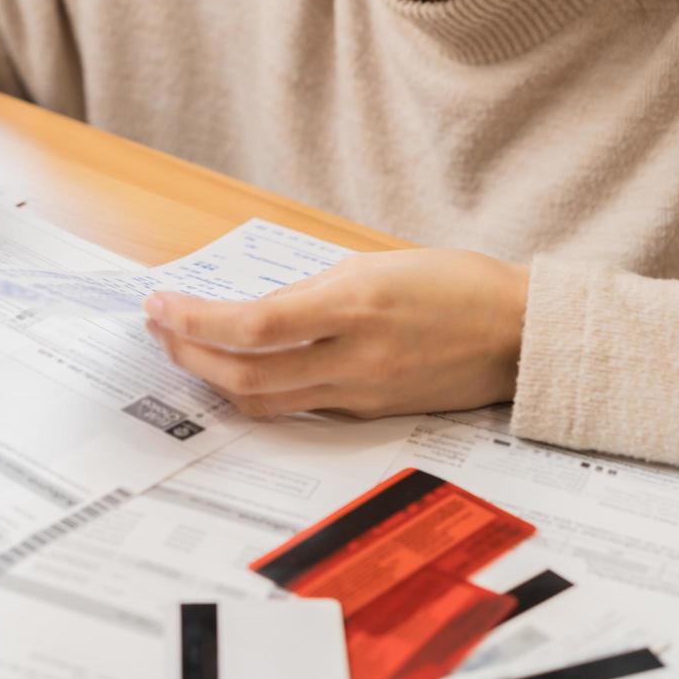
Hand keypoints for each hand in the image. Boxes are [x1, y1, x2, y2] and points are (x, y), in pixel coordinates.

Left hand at [142, 249, 529, 418]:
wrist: (520, 335)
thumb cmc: (455, 284)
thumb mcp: (376, 265)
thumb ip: (313, 291)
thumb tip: (253, 312)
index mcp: (354, 306)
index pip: (252, 326)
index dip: (195, 321)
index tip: (158, 304)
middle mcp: (353, 358)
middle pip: (245, 374)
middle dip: (188, 353)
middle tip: (159, 328)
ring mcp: (361, 394)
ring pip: (264, 402)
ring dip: (214, 378)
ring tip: (185, 349)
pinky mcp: (369, 413)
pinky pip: (297, 409)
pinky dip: (257, 390)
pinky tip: (238, 369)